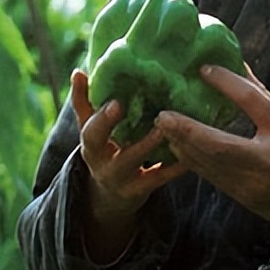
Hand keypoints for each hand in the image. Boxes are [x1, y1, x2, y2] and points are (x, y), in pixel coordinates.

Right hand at [72, 69, 186, 261]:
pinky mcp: (141, 189)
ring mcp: (120, 177)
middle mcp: (101, 160)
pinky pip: (158, 177)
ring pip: (132, 160)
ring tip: (166, 126)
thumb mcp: (92, 130)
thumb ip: (85, 101)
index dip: (100, 116)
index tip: (115, 101)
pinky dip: (174, 165)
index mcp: (90, 142)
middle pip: (101, 143)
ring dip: (148, 143)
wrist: (110, 197)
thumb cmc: (105, 150)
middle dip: (110, 124)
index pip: (89, 127)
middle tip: (134, 110)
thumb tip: (78, 71)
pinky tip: (190, 152)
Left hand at [155, 65, 269, 229]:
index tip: (203, 69)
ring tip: (164, 128)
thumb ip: (257, 94)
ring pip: (208, 163)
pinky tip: (177, 147)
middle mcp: (265, 161)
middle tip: (163, 114)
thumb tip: (234, 64)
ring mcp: (250, 184)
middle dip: (186, 129)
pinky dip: (190, 160)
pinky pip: (209, 176)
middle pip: (219, 143)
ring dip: (183, 145)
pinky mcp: (239, 196)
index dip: (227, 84)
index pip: (252, 102)